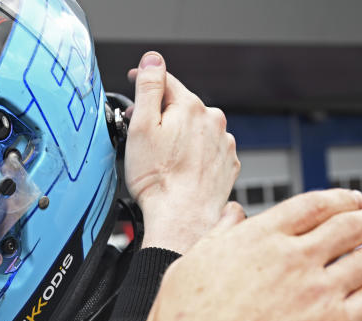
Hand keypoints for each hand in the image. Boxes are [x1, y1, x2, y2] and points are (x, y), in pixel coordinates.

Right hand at [124, 51, 239, 253]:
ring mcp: (224, 144)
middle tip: (141, 133)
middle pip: (182, 106)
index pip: (165, 80)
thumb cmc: (159, 180)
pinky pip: (208, 151)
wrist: (182, 220)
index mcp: (191, 107)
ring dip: (180, 135)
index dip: (145, 79)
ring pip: (196, 130)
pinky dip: (194, 154)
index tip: (134, 81)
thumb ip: (149, 87)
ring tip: (162, 158)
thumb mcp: (142, 127)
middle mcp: (214, 122)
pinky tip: (180, 169)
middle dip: (162, 113)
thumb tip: (152, 60)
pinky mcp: (227, 166)